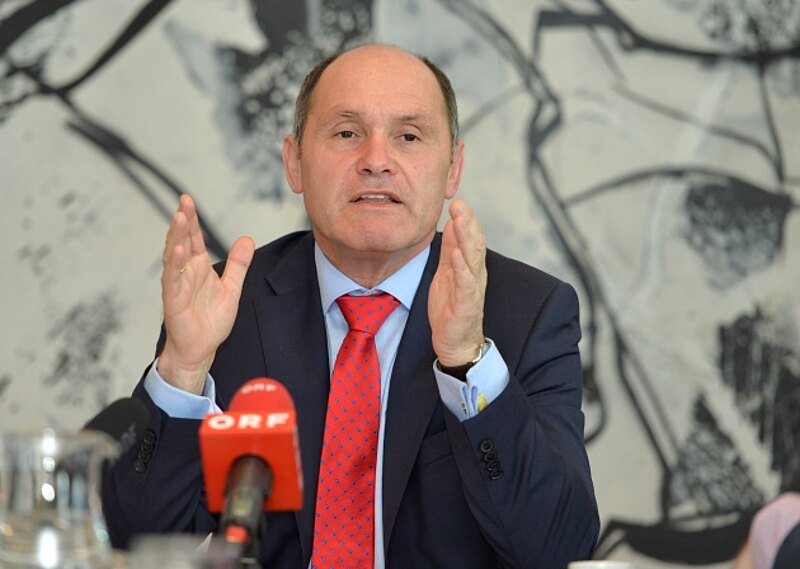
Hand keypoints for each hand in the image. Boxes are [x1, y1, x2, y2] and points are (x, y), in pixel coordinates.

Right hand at [157, 194, 254, 393]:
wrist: (202, 349)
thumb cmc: (211, 321)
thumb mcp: (232, 288)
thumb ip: (238, 264)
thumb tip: (247, 239)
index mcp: (198, 267)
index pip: (194, 238)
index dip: (192, 219)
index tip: (188, 199)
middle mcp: (186, 272)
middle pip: (183, 241)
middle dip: (183, 221)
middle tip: (184, 200)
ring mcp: (178, 285)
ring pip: (174, 256)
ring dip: (175, 237)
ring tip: (179, 217)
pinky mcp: (173, 301)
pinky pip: (173, 280)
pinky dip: (175, 265)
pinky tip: (178, 250)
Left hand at [428, 199, 486, 366]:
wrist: (455, 342)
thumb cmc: (451, 308)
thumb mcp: (448, 273)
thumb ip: (451, 250)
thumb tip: (453, 224)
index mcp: (470, 266)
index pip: (472, 238)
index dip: (467, 219)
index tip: (458, 201)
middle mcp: (475, 274)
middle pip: (475, 243)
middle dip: (468, 222)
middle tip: (460, 203)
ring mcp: (472, 288)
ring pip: (472, 259)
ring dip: (467, 238)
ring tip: (460, 220)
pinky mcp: (466, 303)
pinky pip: (465, 282)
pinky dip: (462, 266)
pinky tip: (456, 253)